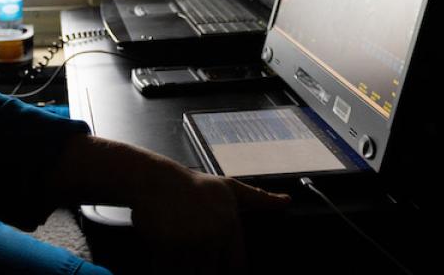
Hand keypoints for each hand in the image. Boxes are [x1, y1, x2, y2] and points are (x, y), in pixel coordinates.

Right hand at [130, 164, 289, 274]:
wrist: (155, 179)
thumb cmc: (193, 186)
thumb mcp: (229, 188)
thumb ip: (258, 198)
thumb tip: (287, 201)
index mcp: (230, 226)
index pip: (237, 268)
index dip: (226, 271)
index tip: (213, 263)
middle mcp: (214, 235)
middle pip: (212, 274)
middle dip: (201, 268)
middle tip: (192, 249)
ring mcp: (191, 241)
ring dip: (182, 268)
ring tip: (179, 251)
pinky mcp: (167, 245)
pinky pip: (167, 272)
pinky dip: (164, 268)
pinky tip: (163, 256)